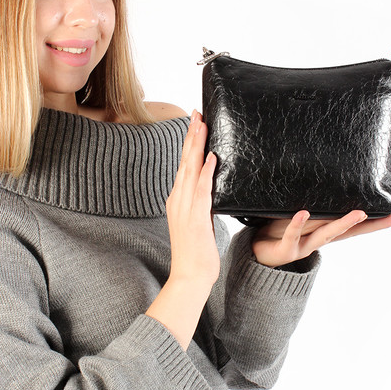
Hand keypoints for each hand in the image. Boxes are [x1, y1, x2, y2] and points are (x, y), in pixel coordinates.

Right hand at [165, 109, 219, 288]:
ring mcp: (185, 209)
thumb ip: (202, 203)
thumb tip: (212, 187)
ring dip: (197, 146)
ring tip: (202, 124)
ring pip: (190, 170)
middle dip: (192, 136)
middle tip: (198, 112)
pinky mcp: (195, 219)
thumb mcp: (199, 221)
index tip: (196, 122)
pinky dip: (205, 173)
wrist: (190, 276)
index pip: (184, 165)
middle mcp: (178, 200)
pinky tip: (210, 158)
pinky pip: (201, 191)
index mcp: (178, 200)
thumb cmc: (197, 252)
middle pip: (185, 161)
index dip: (190, 143)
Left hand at [251, 209, 390, 267]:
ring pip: (325, 235)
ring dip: (342, 224)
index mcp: (323, 232)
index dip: (376, 224)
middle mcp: (318, 241)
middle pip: (348, 233)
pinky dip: (297, 224)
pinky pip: (292, 234)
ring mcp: (303, 246)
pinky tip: (303, 212)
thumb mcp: (299, 218)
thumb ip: (314, 207)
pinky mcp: (285, 249)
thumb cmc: (279, 231)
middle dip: (370, 225)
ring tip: (359, 213)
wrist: (256, 252)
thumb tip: (329, 186)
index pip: (354, 228)